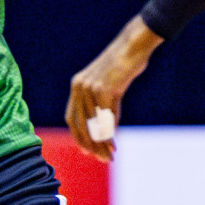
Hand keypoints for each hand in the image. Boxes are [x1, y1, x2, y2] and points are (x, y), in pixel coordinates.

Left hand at [65, 16, 162, 162]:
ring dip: (101, 143)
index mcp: (77, 85)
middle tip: (102, 159)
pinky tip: (114, 143)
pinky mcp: (105, 89)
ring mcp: (91, 88)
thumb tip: (106, 131)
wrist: (133, 46)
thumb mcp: (109, 86)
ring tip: (110, 156)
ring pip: (93, 124)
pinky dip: (109, 134)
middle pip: (80, 124)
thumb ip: (104, 105)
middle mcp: (80, 87)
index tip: (87, 151)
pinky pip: (105, 118)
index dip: (78, 136)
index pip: (71, 117)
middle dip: (90, 145)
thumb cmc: (124, 65)